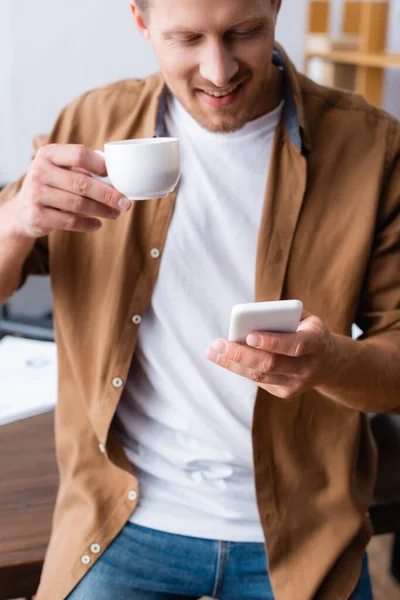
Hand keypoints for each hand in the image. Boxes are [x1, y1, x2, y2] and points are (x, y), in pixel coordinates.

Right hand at [11, 144, 131, 238]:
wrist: (22, 211)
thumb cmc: (51, 186)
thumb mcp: (59, 170)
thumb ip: (81, 169)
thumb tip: (117, 177)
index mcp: (48, 154)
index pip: (79, 154)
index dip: (100, 165)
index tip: (116, 176)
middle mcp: (40, 171)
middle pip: (82, 183)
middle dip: (109, 195)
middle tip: (126, 203)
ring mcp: (36, 194)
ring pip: (79, 204)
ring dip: (102, 210)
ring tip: (115, 214)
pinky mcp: (37, 216)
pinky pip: (70, 221)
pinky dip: (88, 224)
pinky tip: (98, 224)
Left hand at [205, 313, 339, 398]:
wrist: (329, 363)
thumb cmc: (308, 331)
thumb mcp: (304, 318)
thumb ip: (281, 316)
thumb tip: (248, 319)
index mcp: (317, 343)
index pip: (295, 345)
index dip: (272, 341)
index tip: (249, 334)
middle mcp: (308, 368)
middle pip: (271, 364)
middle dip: (241, 354)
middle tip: (218, 343)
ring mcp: (297, 384)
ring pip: (259, 376)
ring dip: (232, 363)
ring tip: (212, 351)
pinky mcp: (285, 392)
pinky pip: (258, 380)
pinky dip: (238, 368)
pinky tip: (222, 358)